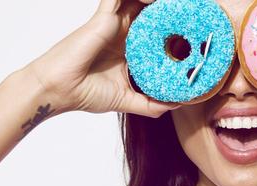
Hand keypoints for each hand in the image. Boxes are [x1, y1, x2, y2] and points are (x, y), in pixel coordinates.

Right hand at [25, 0, 179, 117]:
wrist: (61, 90)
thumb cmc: (87, 94)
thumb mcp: (127, 101)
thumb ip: (150, 104)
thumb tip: (175, 105)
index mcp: (129, 52)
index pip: (155, 36)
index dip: (172, 33)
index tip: (194, 36)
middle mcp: (123, 35)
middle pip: (150, 16)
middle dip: (169, 13)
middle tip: (190, 13)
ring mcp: (113, 25)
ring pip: (139, 3)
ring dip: (157, 4)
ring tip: (178, 4)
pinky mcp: (103, 19)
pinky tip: (157, 1)